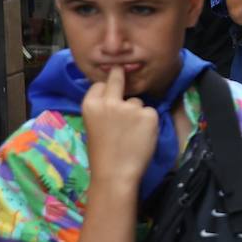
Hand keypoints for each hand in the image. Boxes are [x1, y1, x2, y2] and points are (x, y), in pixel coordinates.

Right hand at [83, 67, 157, 186]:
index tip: (109, 90)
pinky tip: (142, 137)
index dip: (106, 89)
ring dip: (138, 113)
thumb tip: (115, 98)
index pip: (100, 85)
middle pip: (118, 79)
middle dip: (120, 73)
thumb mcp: (94, 126)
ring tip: (132, 134)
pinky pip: (151, 113)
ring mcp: (130, 107)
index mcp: (90, 104)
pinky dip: (149, 124)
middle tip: (121, 69)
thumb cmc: (103, 155)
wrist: (115, 173)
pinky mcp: (149, 115)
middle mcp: (109, 101)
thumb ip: (103, 110)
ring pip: (138, 102)